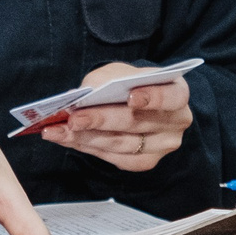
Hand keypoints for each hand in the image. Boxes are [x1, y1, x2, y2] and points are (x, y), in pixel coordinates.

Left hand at [42, 61, 192, 171]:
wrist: (141, 103)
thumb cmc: (131, 84)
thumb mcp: (120, 72)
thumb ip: (104, 81)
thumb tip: (78, 98)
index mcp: (177, 93)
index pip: (171, 96)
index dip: (153, 97)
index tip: (131, 97)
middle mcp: (176, 122)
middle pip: (137, 123)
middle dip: (101, 120)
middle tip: (73, 117)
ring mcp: (162, 146)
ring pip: (121, 144)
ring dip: (86, 137)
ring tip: (59, 130)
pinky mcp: (145, 162)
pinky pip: (114, 158)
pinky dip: (86, 147)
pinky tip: (66, 138)